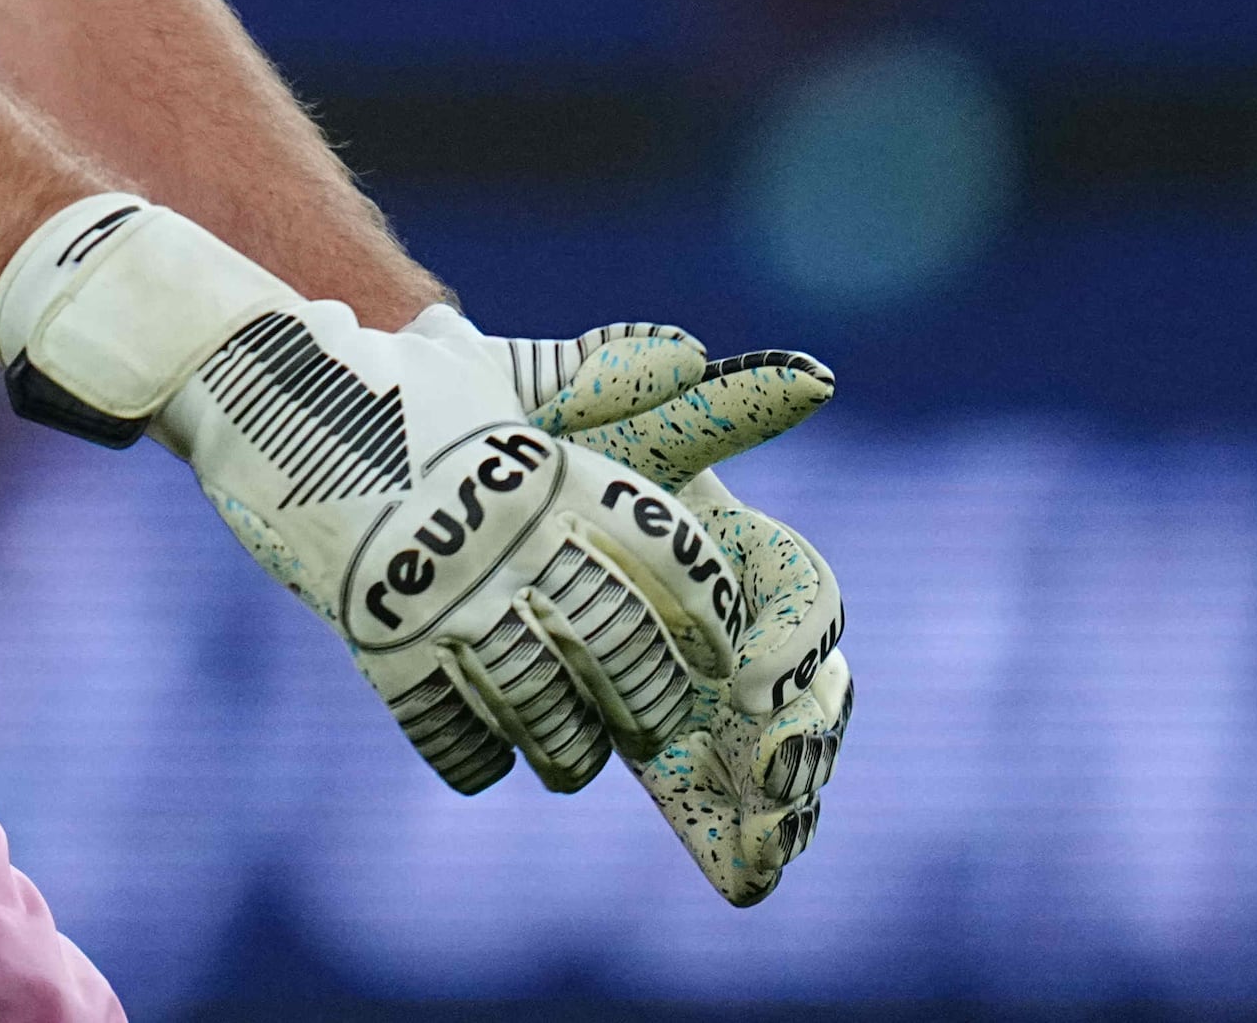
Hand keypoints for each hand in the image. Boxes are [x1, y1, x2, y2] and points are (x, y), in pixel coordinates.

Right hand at [0, 199, 752, 796]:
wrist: (252, 379)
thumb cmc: (381, 373)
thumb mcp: (485, 364)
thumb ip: (588, 371)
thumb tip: (690, 348)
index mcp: (543, 468)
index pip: (665, 554)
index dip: (706, 617)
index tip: (714, 657)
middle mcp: (504, 533)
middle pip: (616, 642)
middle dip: (650, 700)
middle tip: (652, 725)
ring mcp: (437, 586)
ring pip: (540, 700)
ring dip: (569, 747)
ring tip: (574, 761)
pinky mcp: (371, 630)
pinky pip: (445, 725)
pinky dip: (476, 756)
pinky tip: (488, 759)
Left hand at [539, 339, 851, 903]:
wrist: (442, 494)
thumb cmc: (520, 440)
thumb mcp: (567, 404)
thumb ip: (653, 377)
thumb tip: (807, 373)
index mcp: (733, 541)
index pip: (805, 593)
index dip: (795, 640)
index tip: (749, 682)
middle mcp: (736, 621)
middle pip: (814, 690)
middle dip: (809, 738)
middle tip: (778, 776)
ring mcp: (700, 688)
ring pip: (778, 755)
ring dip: (788, 801)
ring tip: (774, 837)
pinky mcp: (658, 744)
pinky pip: (712, 800)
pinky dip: (733, 842)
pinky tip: (744, 883)